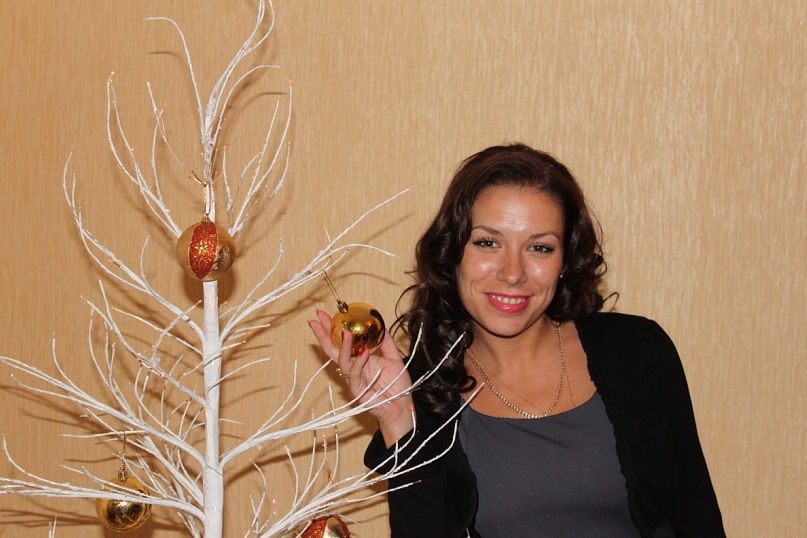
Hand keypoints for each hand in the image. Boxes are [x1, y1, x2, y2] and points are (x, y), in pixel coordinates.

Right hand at [308, 309, 414, 445]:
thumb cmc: (397, 386)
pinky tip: (363, 352)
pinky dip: (358, 362)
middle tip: (316, 319)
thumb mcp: (394, 357)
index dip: (331, 329)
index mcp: (358, 359)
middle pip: (332, 349)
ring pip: (342, 361)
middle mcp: (352, 368)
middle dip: (323, 334)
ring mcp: (353, 379)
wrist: (403, 407)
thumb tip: (380, 323)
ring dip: (342, 345)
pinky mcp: (358, 390)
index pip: (340, 342)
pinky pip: (354, 374)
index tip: (324, 314)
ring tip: (344, 331)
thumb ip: (386, 342)